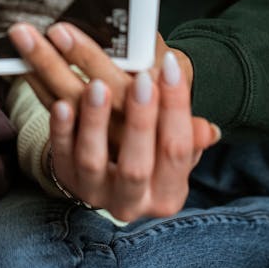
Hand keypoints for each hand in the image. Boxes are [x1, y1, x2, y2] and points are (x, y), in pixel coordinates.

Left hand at [9, 22, 219, 222]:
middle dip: (140, 121)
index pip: (177, 150)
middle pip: (136, 166)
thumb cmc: (149, 151)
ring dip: (95, 121)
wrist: (109, 178)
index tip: (169, 66)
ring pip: (93, 161)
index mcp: (168, 193)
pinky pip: (60, 156)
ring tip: (97, 86)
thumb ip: (188, 136)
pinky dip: (60, 130)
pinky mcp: (66, 180)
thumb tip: (208, 131)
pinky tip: (62, 104)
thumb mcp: (172, 147)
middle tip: (141, 80)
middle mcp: (132, 202)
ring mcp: (95, 194)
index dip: (176, 108)